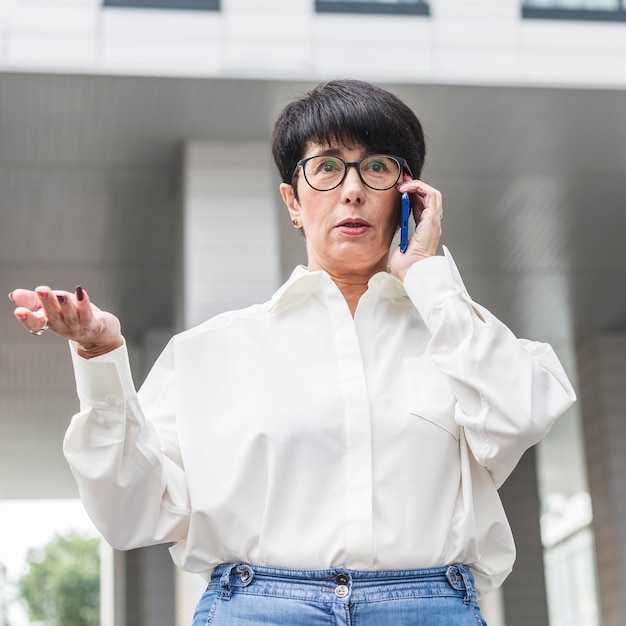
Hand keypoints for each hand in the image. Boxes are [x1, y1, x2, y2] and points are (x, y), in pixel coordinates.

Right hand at [9, 286, 123, 358]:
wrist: (100, 331)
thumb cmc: (74, 314)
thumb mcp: (53, 305)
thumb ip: (34, 300)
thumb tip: (13, 294)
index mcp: (50, 323)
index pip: (36, 323)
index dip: (27, 319)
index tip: (19, 311)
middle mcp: (63, 327)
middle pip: (53, 317)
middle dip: (47, 304)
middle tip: (41, 290)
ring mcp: (79, 328)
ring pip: (71, 317)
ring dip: (66, 305)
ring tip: (62, 294)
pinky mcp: (94, 324)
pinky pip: (88, 315)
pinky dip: (84, 304)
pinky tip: (81, 292)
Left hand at [389, 179, 442, 281]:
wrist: (412, 272)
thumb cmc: (406, 266)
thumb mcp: (399, 245)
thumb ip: (398, 236)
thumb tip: (388, 231)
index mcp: (424, 229)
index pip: (421, 205)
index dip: (412, 195)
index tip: (399, 189)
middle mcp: (431, 224)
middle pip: (428, 197)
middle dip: (415, 186)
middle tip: (401, 181)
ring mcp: (433, 221)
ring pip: (432, 194)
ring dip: (417, 185)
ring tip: (403, 183)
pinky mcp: (432, 219)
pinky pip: (430, 195)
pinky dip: (419, 188)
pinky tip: (405, 189)